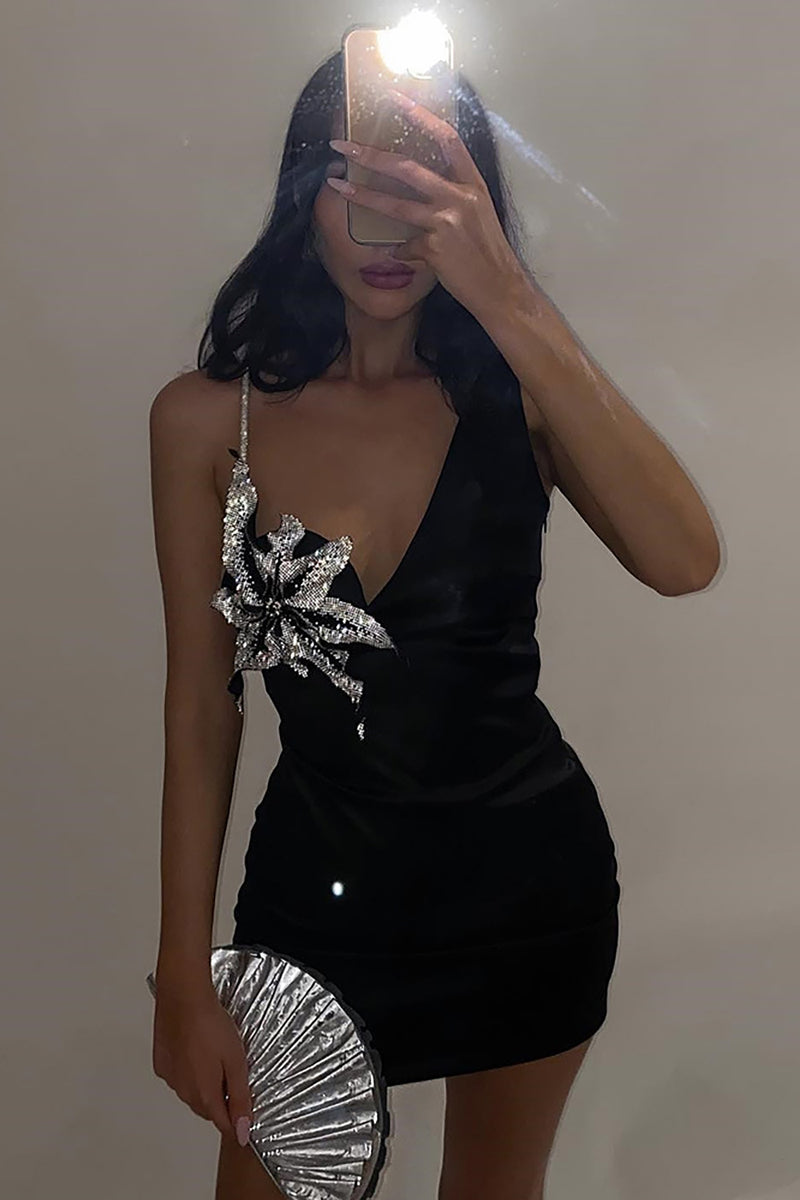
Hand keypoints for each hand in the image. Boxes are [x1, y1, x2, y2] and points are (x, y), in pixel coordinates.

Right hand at [152, 981, 251, 1145]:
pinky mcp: (161, 1064)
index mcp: (204, 1094)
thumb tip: (243, 1129)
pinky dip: (188, 1071)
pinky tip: (196, 1050)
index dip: (236, 1120)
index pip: (222, 1123)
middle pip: (207, 1109)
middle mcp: (183, 1091)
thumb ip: (240, 1097)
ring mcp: (170, 1078)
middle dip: (221, 1099)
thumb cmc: (211, 1025)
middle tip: (232, 1072)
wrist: (183, 997)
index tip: (244, 1113)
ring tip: (214, 1055)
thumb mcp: (237, 1061)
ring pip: (191, 1093)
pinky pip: (178, 1077)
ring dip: (204, 1085)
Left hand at [327, 89, 529, 317]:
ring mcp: (446, 222)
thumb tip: (421, 190)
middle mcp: (460, 198)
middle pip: (407, 168)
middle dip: (371, 154)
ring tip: (337, 185)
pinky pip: (404, 246)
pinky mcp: (434, 248)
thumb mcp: (477, 215)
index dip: (420, 116)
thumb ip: (453, 197)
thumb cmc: (488, 254)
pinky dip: (400, 252)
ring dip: (362, 195)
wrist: (500, 289)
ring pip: (395, 205)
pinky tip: (403, 258)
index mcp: (472, 184)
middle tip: (343, 145)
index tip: (395, 98)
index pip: (446, 139)